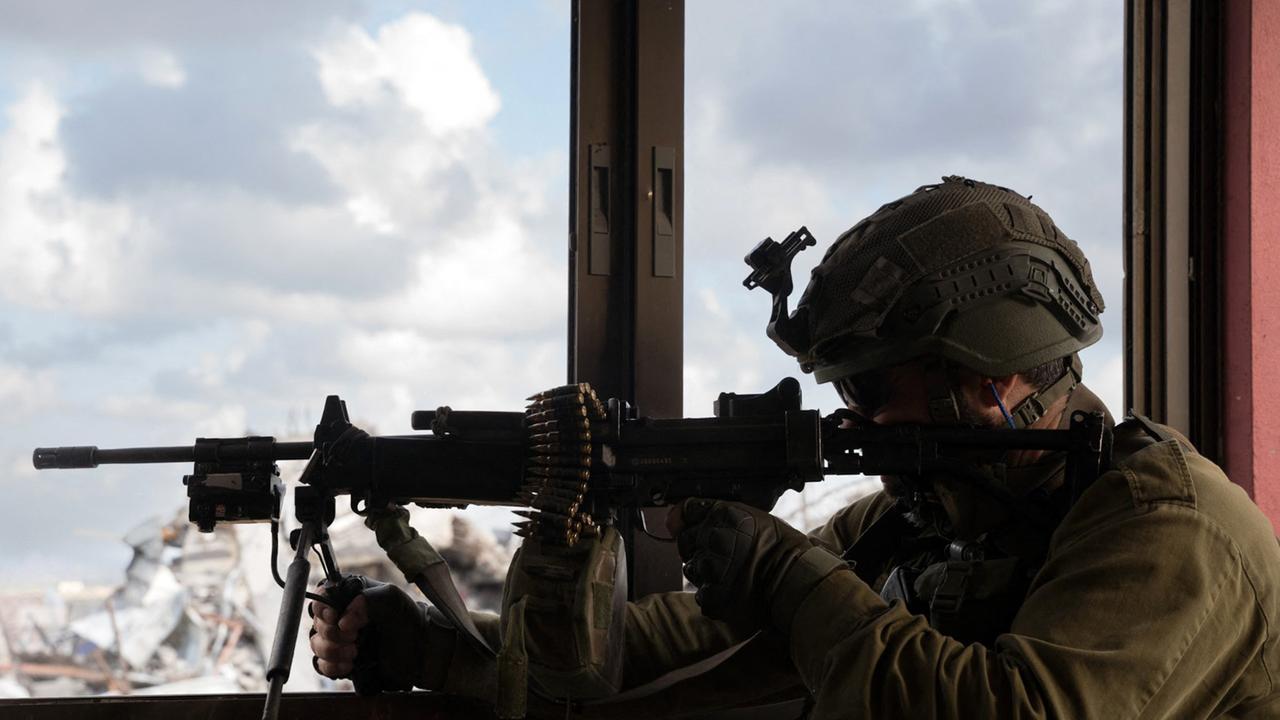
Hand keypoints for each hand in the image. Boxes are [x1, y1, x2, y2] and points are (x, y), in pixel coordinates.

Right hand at [308, 577, 451, 692]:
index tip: (335, 616)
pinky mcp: (343, 662)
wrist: (422, 650)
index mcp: (350, 597)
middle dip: (331, 633)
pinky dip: (332, 666)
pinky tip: (349, 666)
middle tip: (354, 637)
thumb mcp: (391, 599)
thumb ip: (366, 601)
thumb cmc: (408, 618)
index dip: (322, 607)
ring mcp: (341, 640)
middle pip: (317, 624)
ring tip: (355, 653)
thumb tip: (342, 622)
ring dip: (332, 650)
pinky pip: (322, 665)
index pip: (322, 597)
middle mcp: (342, 617)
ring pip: (317, 645)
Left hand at [668, 499, 815, 628]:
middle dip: (700, 548)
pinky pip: (702, 593)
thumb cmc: (776, 547)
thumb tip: (671, 521)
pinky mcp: (711, 597)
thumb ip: (709, 511)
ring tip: (734, 571)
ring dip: (707, 571)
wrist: (795, 581)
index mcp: (721, 515)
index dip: (692, 522)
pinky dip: (715, 593)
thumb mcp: (747, 515)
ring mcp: (710, 570)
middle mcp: (712, 540)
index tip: (701, 529)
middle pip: (685, 543)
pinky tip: (734, 588)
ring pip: (692, 569)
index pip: (686, 513)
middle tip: (727, 554)